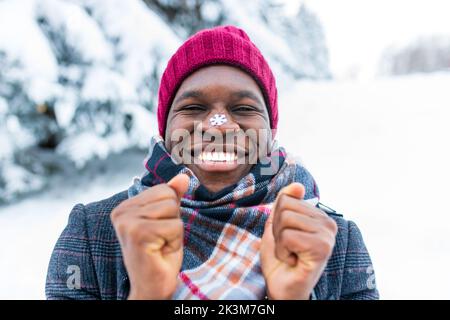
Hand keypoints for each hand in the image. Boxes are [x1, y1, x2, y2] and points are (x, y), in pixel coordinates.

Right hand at [111, 174, 188, 299]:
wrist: (152, 286)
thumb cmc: (160, 254)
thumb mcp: (168, 220)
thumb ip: (172, 197)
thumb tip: (184, 176)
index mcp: (126, 206)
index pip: (164, 189)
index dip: (170, 212)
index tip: (159, 231)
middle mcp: (122, 211)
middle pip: (169, 197)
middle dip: (173, 220)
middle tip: (161, 240)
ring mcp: (128, 222)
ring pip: (173, 210)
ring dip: (174, 231)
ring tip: (160, 245)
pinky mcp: (138, 234)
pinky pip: (175, 226)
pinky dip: (175, 241)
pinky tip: (161, 252)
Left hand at [260, 183, 337, 299]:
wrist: (282, 287)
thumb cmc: (280, 259)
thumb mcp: (277, 226)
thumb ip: (285, 203)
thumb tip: (297, 185)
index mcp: (318, 216)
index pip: (286, 198)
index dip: (276, 220)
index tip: (285, 238)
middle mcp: (328, 223)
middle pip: (284, 207)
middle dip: (277, 230)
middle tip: (287, 248)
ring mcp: (327, 235)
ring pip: (285, 220)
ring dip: (279, 241)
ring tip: (290, 254)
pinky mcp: (322, 248)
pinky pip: (288, 236)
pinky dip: (283, 251)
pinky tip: (293, 261)